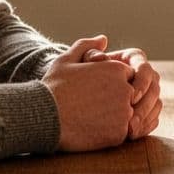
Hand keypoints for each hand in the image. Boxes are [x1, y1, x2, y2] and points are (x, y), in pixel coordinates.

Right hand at [43, 35, 134, 151]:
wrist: (45, 116)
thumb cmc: (54, 86)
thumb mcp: (67, 60)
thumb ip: (87, 46)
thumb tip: (103, 39)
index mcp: (116, 69)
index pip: (125, 77)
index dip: (109, 84)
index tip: (93, 91)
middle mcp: (125, 89)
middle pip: (128, 96)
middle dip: (114, 101)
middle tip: (90, 107)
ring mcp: (124, 112)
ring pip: (126, 116)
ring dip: (112, 118)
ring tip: (89, 118)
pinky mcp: (119, 133)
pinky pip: (120, 133)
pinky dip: (109, 133)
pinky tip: (91, 129)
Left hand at [83, 46, 160, 139]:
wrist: (80, 93)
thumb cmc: (81, 73)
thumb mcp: (82, 62)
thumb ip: (91, 54)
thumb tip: (101, 47)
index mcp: (134, 59)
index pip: (145, 69)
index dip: (141, 82)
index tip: (131, 95)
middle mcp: (145, 76)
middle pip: (154, 88)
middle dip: (145, 105)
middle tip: (132, 118)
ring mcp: (147, 94)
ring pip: (156, 105)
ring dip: (145, 118)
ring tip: (130, 130)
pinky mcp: (145, 110)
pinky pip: (152, 119)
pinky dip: (145, 127)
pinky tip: (133, 135)